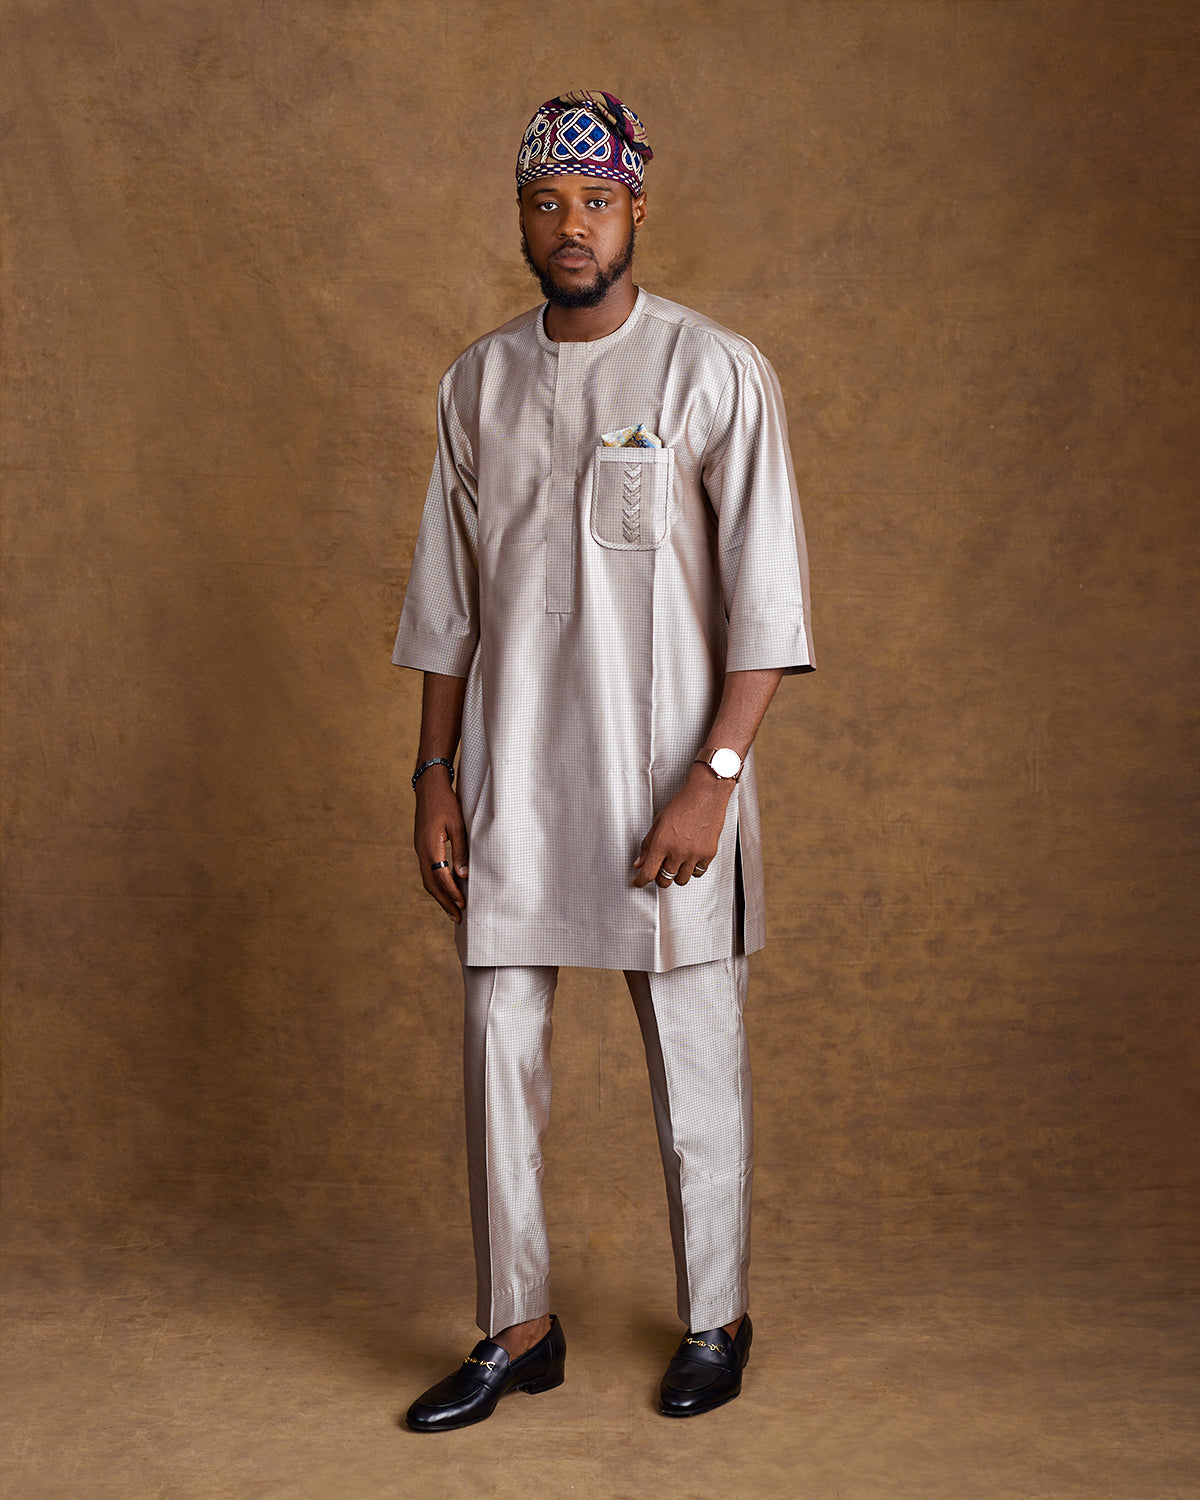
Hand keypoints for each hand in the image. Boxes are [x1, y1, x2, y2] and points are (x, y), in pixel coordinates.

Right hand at [414, 768, 468, 920]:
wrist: (428, 788)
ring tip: (452, 909)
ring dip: (439, 896)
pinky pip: (427, 871)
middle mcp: (421, 851)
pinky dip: (436, 884)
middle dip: (444, 902)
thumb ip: (461, 850)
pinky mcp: (422, 847)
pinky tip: (445, 889)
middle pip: (431, 884)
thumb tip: (463, 875)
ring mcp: (419, 850)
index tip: (463, 905)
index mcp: (430, 847)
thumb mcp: (458, 825)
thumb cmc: (446, 803)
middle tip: (457, 918)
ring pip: (427, 880)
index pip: (441, 877)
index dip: (452, 893)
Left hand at [632, 764, 731, 888]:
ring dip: (676, 875)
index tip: (639, 882)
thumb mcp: (659, 822)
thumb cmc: (684, 803)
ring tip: (676, 864)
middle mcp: (678, 851)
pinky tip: (690, 859)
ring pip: (682, 880)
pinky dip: (692, 869)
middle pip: (665, 881)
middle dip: (659, 879)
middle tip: (659, 871)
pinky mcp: (708, 854)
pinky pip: (698, 872)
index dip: (641, 881)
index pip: (648, 872)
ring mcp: (694, 854)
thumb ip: (648, 844)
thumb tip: (640, 861)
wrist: (706, 794)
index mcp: (662, 842)